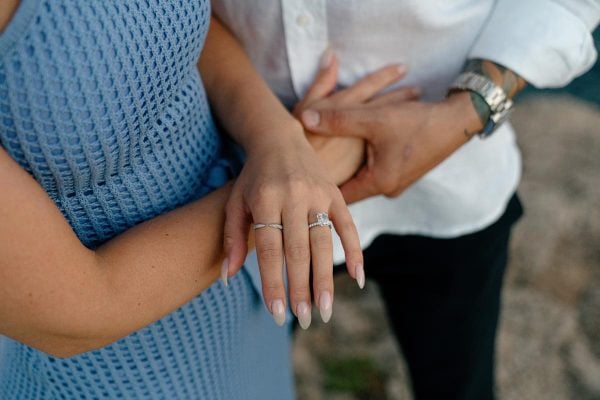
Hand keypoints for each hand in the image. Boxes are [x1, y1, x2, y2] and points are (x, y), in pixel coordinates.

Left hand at [222, 120, 362, 328]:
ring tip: (325, 310)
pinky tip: (358, 278)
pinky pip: (347, 225)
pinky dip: (355, 251)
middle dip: (301, 288)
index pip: (270, 249)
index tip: (277, 313)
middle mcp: (293, 195)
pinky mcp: (335, 193)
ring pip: (323, 243)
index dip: (274, 283)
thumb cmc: (252, 177)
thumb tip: (227, 277)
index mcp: (265, 199)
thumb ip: (232, 238)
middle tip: (303, 319)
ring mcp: (318, 194)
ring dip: (325, 278)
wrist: (278, 139)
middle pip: (298, 250)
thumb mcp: (234, 202)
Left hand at [294, 51, 417, 185]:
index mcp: (379, 183)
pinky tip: (348, 150)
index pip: (339, 197)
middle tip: (305, 169)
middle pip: (349, 188)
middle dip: (330, 177)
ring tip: (322, 158)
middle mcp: (387, 189)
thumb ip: (337, 118)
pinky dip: (360, 162)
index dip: (318, 187)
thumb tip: (304, 118)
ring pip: (361, 178)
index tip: (300, 180)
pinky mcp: (401, 171)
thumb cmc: (418, 121)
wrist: (459, 119)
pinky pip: (373, 171)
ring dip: (346, 167)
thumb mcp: (374, 118)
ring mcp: (396, 182)